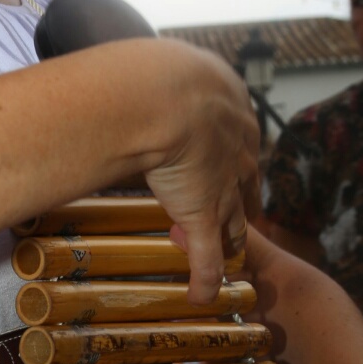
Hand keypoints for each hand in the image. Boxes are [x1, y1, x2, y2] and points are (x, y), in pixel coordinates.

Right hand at [140, 41, 259, 302]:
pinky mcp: (204, 216)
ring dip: (229, 241)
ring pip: (234, 221)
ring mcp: (222, 187)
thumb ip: (149, 76)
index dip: (229, 160)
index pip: (237, 142)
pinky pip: (207, 256)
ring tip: (228, 256)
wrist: (165, 96)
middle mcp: (236, 152)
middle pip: (245, 185)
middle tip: (236, 218)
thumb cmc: (158, 73)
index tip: (222, 169)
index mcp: (231, 111)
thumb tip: (117, 69)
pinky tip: (201, 296)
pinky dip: (205, 279)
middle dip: (240, 203)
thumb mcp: (163, 67)